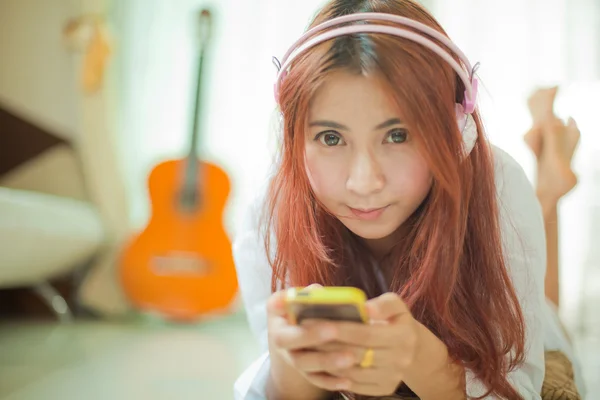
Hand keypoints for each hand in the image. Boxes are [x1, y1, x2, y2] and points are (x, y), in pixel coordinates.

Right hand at [267, 284, 344, 394]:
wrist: (297, 336)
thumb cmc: (303, 311)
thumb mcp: (299, 299)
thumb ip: (308, 295)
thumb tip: (316, 290)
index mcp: (277, 316)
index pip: (278, 310)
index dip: (288, 307)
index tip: (309, 306)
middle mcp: (280, 339)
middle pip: (290, 341)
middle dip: (311, 335)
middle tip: (334, 330)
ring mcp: (291, 358)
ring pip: (304, 364)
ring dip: (326, 361)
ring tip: (349, 358)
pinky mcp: (304, 373)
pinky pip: (316, 380)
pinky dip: (331, 381)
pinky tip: (348, 382)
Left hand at [269, 290, 419, 396]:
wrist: (411, 346)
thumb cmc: (394, 319)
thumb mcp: (396, 305)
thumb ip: (382, 303)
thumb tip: (364, 308)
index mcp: (404, 336)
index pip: (365, 333)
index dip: (339, 328)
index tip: (314, 320)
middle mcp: (402, 360)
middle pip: (356, 354)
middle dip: (327, 344)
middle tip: (303, 334)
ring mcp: (393, 377)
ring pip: (352, 372)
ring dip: (327, 361)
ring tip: (307, 347)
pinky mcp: (385, 389)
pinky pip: (356, 385)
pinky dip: (336, 375)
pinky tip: (321, 363)